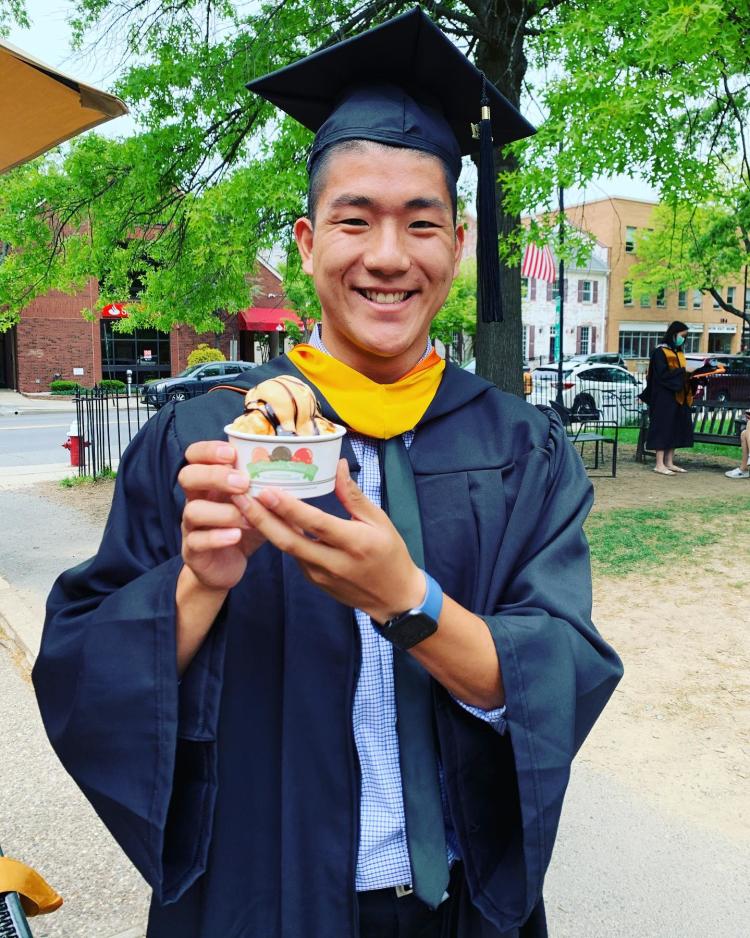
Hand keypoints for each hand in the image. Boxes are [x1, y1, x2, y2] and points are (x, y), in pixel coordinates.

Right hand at [178, 441, 265, 591]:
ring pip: (193, 510)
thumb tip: (302, 477)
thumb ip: (271, 492)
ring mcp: (191, 526)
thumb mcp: (259, 507)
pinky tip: (236, 536)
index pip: (195, 455)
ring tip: (248, 518)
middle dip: (214, 476)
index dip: (209, 450)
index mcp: (209, 483)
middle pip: (187, 476)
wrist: (225, 568)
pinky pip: (197, 541)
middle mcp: (196, 500)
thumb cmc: (243, 530)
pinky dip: (217, 537)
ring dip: (223, 511)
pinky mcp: (193, 551)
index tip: (231, 453)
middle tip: (243, 483)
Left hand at [232, 460, 424, 621]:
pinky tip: (266, 520)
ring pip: (287, 549)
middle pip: (289, 540)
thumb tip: (338, 466)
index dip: (289, 508)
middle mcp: (334, 561)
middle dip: (261, 519)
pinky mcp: (314, 581)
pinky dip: (279, 537)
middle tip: (239, 497)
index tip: (266, 491)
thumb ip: (353, 496)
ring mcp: (321, 575)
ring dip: (265, 527)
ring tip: (245, 504)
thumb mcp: (379, 521)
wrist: (394, 598)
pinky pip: (293, 556)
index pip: (315, 523)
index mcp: (354, 542)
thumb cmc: (390, 554)